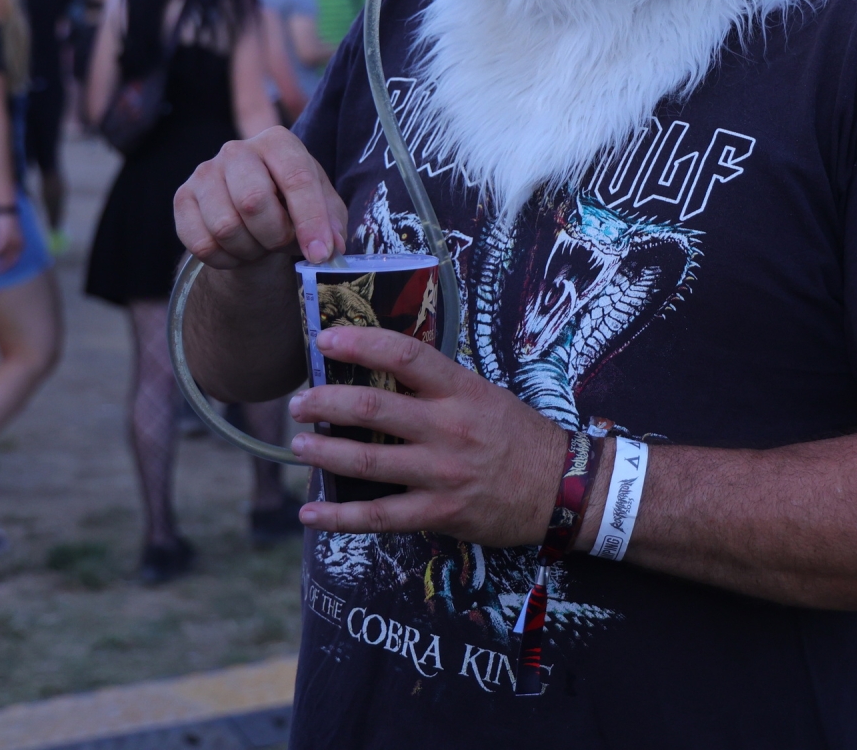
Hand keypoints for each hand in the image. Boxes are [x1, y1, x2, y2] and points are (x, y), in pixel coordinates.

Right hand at [0, 211, 22, 269]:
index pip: (16, 260)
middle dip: (2, 268)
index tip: (0, 270)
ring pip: (1, 257)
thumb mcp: (12, 235)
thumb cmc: (8, 223)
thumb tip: (3, 253)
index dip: (8, 266)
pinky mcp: (3, 238)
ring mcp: (11, 242)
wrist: (6, 211)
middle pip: (10, 261)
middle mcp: (18, 244)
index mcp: (21, 244)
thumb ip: (10, 244)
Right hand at [175, 127, 347, 269]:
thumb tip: (330, 248)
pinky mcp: (182, 198)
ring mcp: (205, 172)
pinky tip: (237, 249)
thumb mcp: (323, 206)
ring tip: (260, 243)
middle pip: (253, 201)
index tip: (321, 254)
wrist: (251, 209)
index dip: (311, 220)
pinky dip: (226, 260)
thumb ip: (331, 224)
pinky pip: (202, 245)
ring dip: (251, 250)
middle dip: (275, 236)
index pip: (296, 179)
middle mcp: (237, 150)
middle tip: (284, 244)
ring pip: (226, 228)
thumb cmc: (292, 203)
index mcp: (278, 142)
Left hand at [288, 326, 565, 546]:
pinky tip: (310, 514)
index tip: (325, 340)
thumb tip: (378, 370)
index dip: (361, 343)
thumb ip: (435, 386)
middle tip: (299, 402)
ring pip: (367, 463)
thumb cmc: (515, 435)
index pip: (405, 356)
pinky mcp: (438, 513)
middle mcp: (448, 428)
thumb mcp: (482, 395)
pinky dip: (339, 517)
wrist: (559, 487)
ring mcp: (441, 473)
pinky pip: (379, 516)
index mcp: (459, 391)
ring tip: (297, 444)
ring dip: (324, 453)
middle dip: (326, 403)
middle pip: (373, 409)